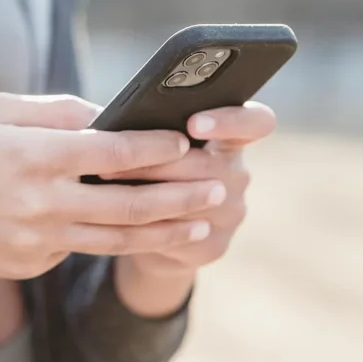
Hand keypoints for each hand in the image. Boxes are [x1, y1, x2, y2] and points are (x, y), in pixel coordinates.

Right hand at [0, 93, 226, 301]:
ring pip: (114, 239)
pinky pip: (78, 248)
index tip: (187, 140)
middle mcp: (40, 203)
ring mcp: (35, 240)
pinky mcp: (29, 264)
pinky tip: (144, 233)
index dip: (156, 146)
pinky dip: (110, 239)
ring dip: (163, 232)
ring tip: (202, 226)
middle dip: (180, 197)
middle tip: (218, 190)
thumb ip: (54, 112)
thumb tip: (106, 114)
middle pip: (127, 203)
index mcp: (33, 156)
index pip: (112, 152)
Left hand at [107, 102, 275, 315]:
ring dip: (147, 191)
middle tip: (115, 157)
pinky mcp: (214, 246)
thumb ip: (151, 125)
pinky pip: (181, 235)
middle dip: (160, 161)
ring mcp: (231, 213)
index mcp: (231, 139)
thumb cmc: (151, 170)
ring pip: (193, 201)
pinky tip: (119, 215)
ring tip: (105, 180)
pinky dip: (148, 223)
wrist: (152, 230)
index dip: (231, 121)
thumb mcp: (157, 142)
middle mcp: (238, 175)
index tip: (194, 123)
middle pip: (210, 165)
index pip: (257, 122)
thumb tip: (114, 115)